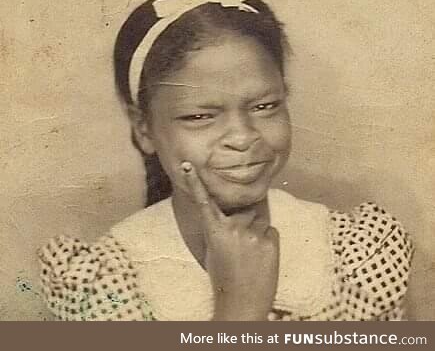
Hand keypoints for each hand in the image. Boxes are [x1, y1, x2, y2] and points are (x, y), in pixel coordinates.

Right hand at [182, 162, 278, 320]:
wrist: (242, 305)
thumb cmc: (224, 278)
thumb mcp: (214, 250)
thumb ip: (221, 228)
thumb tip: (232, 211)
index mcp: (215, 231)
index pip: (204, 201)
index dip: (196, 182)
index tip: (189, 165)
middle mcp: (233, 228)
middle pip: (245, 206)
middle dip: (247, 215)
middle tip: (243, 241)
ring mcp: (253, 234)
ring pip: (260, 218)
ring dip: (257, 229)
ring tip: (251, 253)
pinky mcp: (270, 242)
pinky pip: (271, 231)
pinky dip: (267, 240)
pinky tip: (260, 258)